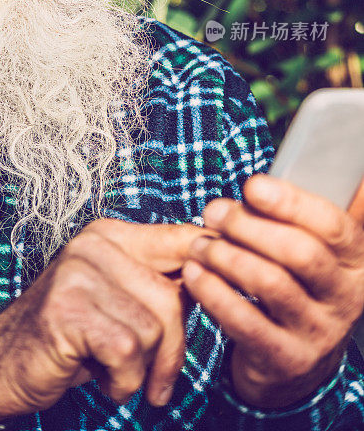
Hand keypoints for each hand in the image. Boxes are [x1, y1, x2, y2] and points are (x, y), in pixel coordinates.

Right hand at [0, 218, 213, 420]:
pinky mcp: (68, 308)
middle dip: (175, 349)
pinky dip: (123, 381)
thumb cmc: (68, 337)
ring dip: (144, 370)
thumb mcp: (117, 301)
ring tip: (115, 374)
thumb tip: (219, 273)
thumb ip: (158, 282)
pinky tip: (100, 380)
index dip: (214, 262)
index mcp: (110, 235)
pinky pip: (127, 351)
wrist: (1, 365)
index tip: (233, 285)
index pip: (181, 239)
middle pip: (173, 295)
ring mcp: (78, 273)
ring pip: (154, 327)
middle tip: (158, 380)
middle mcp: (94, 244)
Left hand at [182, 174, 363, 408]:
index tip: (252, 186)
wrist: (294, 364)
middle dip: (249, 226)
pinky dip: (214, 293)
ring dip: (226, 257)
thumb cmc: (294, 284)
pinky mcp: (287, 360)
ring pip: (270, 284)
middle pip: (300, 252)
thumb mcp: (310, 249)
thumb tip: (273, 178)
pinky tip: (194, 274)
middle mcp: (345, 296)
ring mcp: (320, 332)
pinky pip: (246, 322)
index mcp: (356, 260)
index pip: (333, 225)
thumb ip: (299, 214)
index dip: (290, 202)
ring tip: (199, 245)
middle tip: (213, 212)